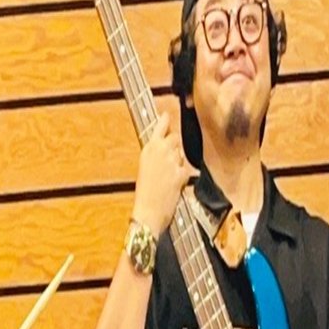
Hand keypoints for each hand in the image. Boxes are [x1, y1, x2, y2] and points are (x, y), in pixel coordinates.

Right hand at [131, 113, 193, 236]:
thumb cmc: (143, 195)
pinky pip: (185, 169)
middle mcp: (160, 151)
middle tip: (168, 159)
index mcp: (148, 148)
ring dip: (177, 161)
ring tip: (168, 176)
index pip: (161, 125)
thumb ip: (155, 155)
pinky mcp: (181, 172)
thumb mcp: (145, 169)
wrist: (148, 213)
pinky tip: (173, 184)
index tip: (167, 115)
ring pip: (181, 153)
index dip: (166, 120)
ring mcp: (172, 161)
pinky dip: (181, 176)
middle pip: (175, 137)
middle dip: (173, 146)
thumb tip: (165, 149)